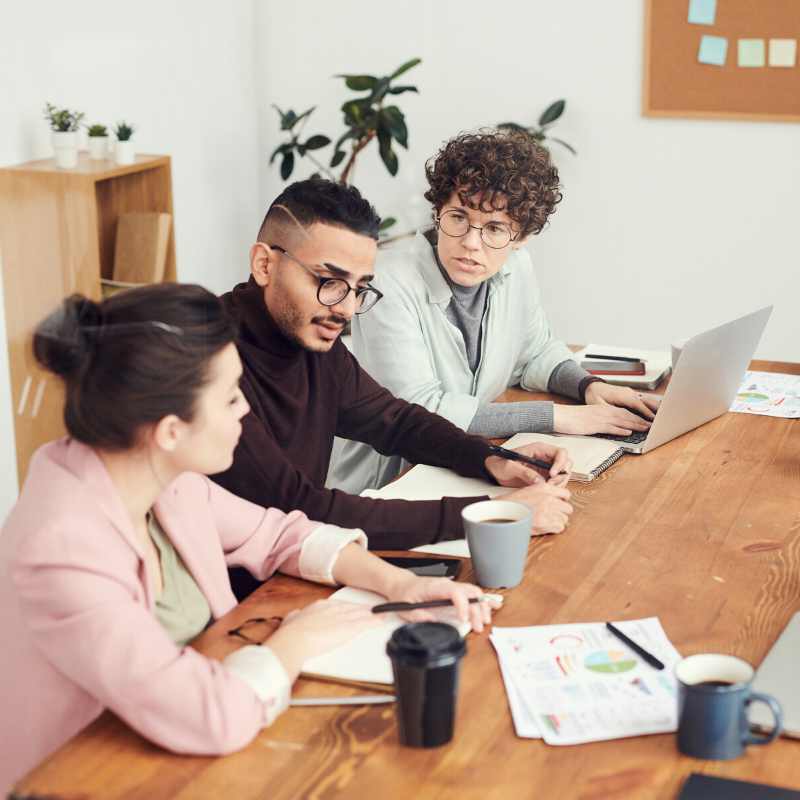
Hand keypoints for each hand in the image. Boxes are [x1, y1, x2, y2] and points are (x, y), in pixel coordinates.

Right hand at [267, 599, 384, 678]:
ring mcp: (343, 617)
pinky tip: (381, 623)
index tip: (354, 609)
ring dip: (373, 615)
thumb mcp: (292, 620)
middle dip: (364, 609)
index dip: (349, 607)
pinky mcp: (350, 628)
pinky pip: (366, 623)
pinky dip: (375, 622)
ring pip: (362, 614)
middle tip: (374, 610)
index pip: (340, 605)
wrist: (297, 638)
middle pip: (353, 607)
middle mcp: (334, 609)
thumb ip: (296, 617)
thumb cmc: (292, 632)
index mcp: (321, 606)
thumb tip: (295, 616)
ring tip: (381, 616)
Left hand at [383, 571, 502, 632]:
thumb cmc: (404, 594)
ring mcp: (451, 585)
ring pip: (473, 592)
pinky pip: (471, 592)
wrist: (402, 584)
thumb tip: (432, 621)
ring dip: (482, 606)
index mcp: (434, 586)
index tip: (464, 620)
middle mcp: (446, 584)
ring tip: (485, 620)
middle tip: (478, 626)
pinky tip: (493, 604)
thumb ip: (418, 615)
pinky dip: (483, 599)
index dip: (462, 605)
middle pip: (468, 593)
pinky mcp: (454, 589)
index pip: (455, 592)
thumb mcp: (405, 608)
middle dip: (476, 610)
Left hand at [485, 442, 572, 486]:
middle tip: (550, 484)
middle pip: (566, 463)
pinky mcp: (543, 478)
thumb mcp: (509, 466)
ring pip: (563, 474)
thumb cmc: (499, 462)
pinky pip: (556, 483)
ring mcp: (545, 468)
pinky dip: (555, 488)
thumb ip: (524, 472)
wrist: (492, 469)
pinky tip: (545, 491)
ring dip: (560, 482)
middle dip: (562, 474)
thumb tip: (540, 481)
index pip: (561, 452)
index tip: (552, 474)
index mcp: (539, 449)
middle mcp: (545, 458)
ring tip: (547, 488)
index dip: (560, 463)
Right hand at [501, 482, 572, 535]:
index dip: (563, 501)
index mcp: (545, 488)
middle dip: (562, 512)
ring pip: (564, 519)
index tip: (559, 505)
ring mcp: (548, 511)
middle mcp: (549, 498)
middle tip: (553, 515)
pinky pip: (560, 528)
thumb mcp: (531, 490)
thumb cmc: (515, 502)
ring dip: (558, 521)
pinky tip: (546, 527)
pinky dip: (555, 529)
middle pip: (568, 508)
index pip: (566, 494)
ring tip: (548, 521)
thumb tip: (558, 499)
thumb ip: (546, 492)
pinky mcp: (546, 524)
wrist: (504, 512)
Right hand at [553, 383, 659, 436]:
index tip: (644, 419)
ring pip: (620, 420)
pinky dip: (620, 430)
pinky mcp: (593, 425)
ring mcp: (598, 418)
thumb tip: (608, 425)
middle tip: (650, 424)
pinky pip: (610, 427)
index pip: (622, 411)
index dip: (635, 415)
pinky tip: (628, 432)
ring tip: (645, 428)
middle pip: (625, 414)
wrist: (559, 415)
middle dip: (639, 419)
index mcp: (601, 408)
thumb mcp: (587, 416)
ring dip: (634, 425)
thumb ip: (599, 419)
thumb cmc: (570, 418)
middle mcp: (602, 411)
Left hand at [585, 382, 660, 418]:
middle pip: (645, 399)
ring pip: (646, 398)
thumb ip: (612, 411)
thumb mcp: (599, 405)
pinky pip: (642, 399)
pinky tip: (655, 410)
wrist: (592, 387)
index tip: (652, 419)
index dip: (646, 412)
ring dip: (655, 406)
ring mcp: (630, 392)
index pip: (637, 404)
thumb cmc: (594, 396)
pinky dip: (650, 404)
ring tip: (663, 414)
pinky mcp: (630, 394)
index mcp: (621, 395)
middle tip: (663, 417)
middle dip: (655, 408)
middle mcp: (627, 392)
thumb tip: (622, 418)